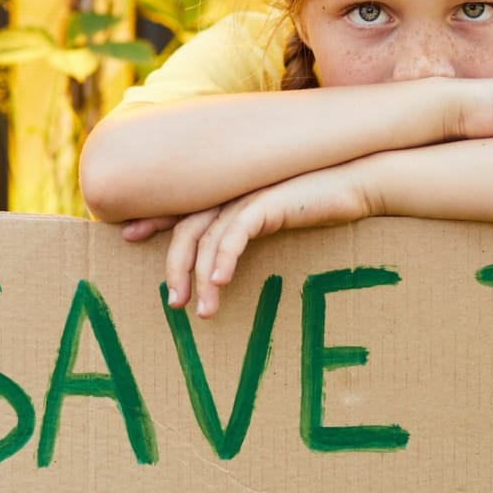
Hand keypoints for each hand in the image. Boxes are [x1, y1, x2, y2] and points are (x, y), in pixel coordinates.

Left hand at [120, 162, 377, 317]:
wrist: (363, 182)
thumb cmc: (325, 203)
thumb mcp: (283, 216)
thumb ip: (255, 224)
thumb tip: (233, 257)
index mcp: (234, 191)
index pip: (185, 207)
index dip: (155, 220)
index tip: (128, 235)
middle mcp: (236, 190)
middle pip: (187, 226)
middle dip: (173, 264)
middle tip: (171, 302)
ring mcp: (251, 194)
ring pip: (208, 235)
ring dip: (198, 276)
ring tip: (200, 311)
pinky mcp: (270, 202)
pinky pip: (236, 231)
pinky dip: (224, 258)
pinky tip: (219, 281)